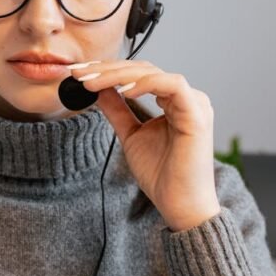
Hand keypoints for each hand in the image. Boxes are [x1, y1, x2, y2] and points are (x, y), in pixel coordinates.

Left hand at [72, 60, 218, 231]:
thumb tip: (97, 89)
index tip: (78, 75)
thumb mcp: (130, 135)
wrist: (180, 206)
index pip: (138, 74)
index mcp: (173, 101)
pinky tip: (123, 92)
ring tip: (91, 83)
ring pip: (153, 73)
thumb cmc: (162, 176)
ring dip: (118, 75)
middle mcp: (186, 98)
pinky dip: (146, 84)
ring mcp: (194, 103)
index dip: (106, 70)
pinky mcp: (197, 114)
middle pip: (143, 69)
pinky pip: (172, 85)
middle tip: (78, 74)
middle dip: (106, 69)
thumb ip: (117, 110)